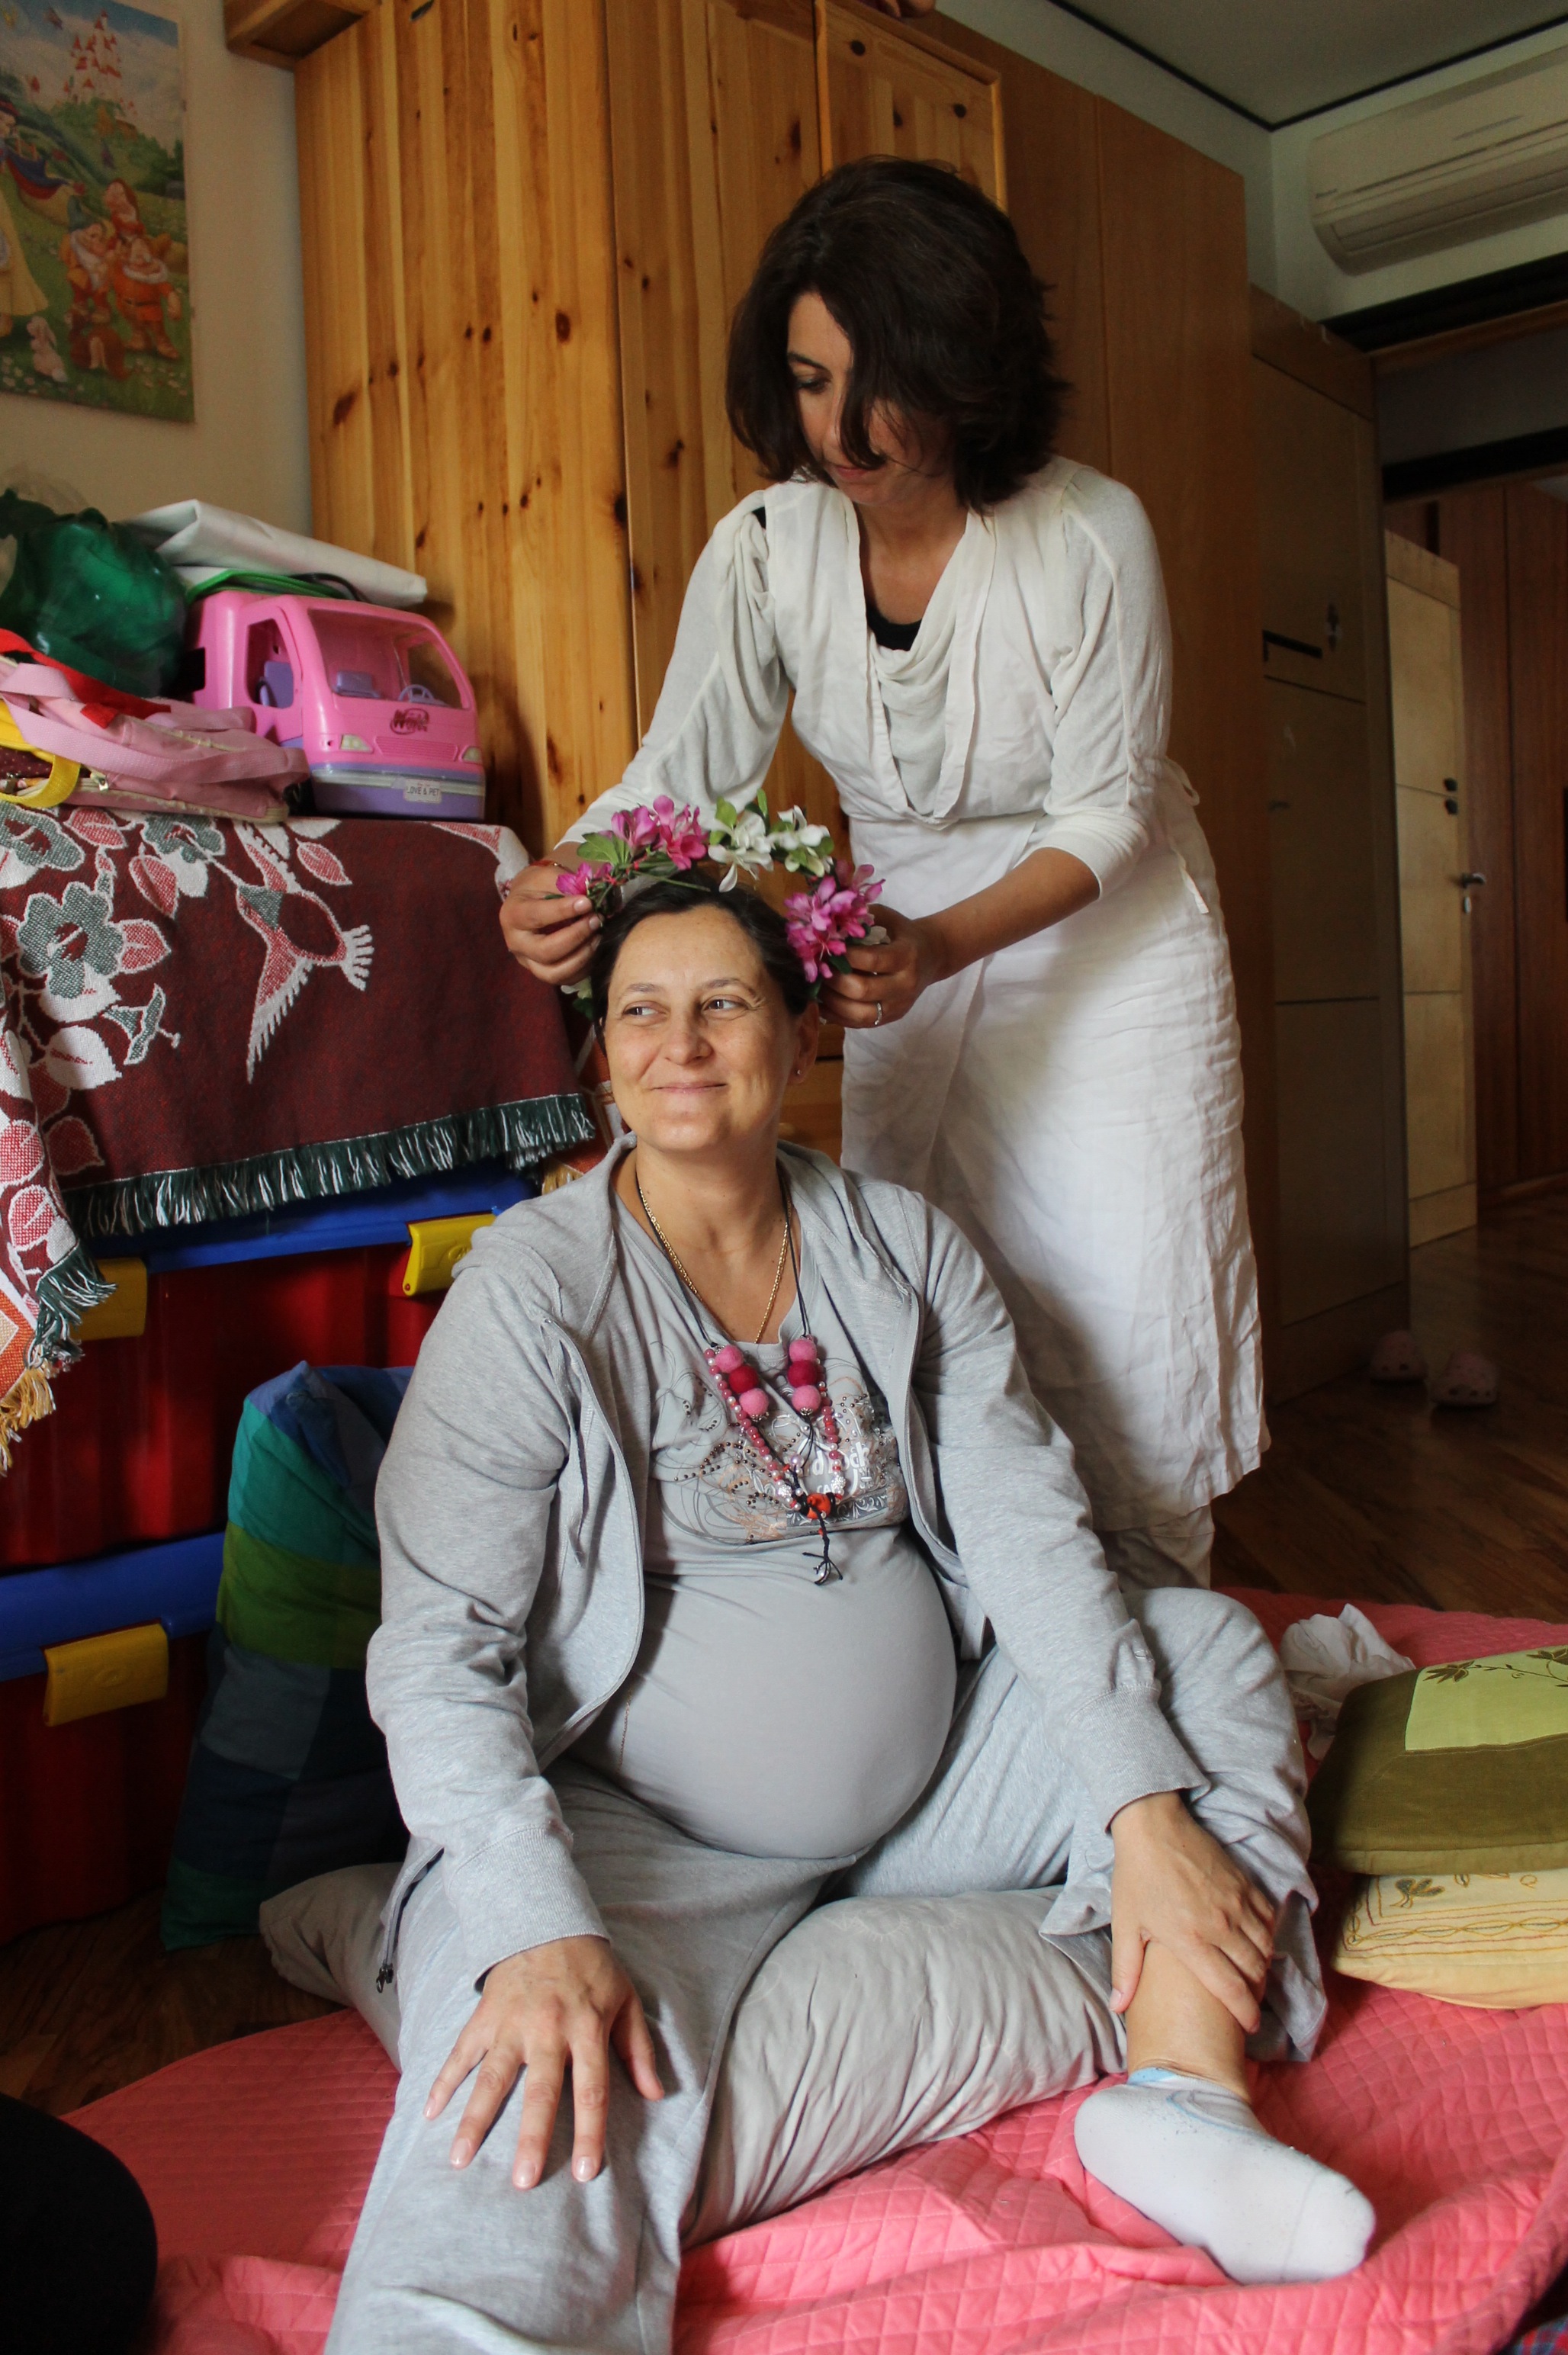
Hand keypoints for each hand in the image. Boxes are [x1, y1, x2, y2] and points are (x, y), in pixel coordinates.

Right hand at [424, 1934, 662, 2187]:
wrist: (547, 1920)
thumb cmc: (592, 1968)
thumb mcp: (626, 2000)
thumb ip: (639, 2049)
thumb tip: (655, 2094)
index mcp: (586, 2029)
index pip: (590, 2089)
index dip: (589, 2132)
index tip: (583, 2172)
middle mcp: (548, 2030)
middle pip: (540, 2092)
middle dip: (530, 2138)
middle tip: (522, 2182)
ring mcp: (511, 2023)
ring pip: (491, 2078)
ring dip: (474, 2120)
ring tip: (459, 2159)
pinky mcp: (485, 2016)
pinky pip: (460, 2052)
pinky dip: (443, 2081)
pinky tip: (428, 2113)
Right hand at [500, 860, 601, 988]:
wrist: (531, 899)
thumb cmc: (540, 886)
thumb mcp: (548, 877)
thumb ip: (567, 888)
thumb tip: (593, 900)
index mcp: (513, 914)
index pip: (536, 916)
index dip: (563, 911)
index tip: (587, 902)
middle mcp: (516, 943)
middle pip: (544, 951)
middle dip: (575, 937)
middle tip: (596, 920)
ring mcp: (528, 961)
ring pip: (553, 973)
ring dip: (582, 956)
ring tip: (598, 936)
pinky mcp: (542, 972)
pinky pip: (565, 979)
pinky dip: (584, 968)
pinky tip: (596, 949)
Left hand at [820, 906, 944, 1030]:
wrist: (932, 956)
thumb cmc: (903, 934)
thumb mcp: (888, 918)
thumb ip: (862, 919)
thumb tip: (828, 924)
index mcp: (907, 956)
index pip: (872, 960)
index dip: (845, 956)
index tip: (826, 948)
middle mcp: (906, 985)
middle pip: (863, 990)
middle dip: (834, 981)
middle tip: (816, 970)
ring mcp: (899, 1005)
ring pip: (860, 1014)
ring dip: (832, 1002)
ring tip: (815, 987)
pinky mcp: (891, 1018)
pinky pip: (859, 1024)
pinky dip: (836, 1015)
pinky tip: (822, 1003)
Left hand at [1108, 1793, 1275, 2034]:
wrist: (1153, 1825)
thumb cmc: (1136, 1877)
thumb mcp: (1126, 1925)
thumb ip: (1126, 1970)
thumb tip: (1117, 2008)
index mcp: (1191, 1940)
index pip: (1230, 1989)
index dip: (1245, 2014)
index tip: (1250, 2027)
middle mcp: (1221, 1925)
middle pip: (1255, 1971)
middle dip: (1256, 1994)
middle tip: (1250, 2003)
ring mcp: (1237, 1903)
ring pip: (1266, 1947)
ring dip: (1264, 1966)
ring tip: (1254, 1977)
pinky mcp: (1245, 1884)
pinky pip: (1269, 1919)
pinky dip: (1268, 1936)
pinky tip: (1258, 1943)